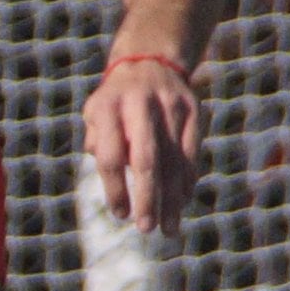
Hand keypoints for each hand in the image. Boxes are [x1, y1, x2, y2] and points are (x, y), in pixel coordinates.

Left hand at [80, 52, 201, 234]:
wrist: (150, 62)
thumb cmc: (115, 102)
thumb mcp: (95, 115)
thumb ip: (98, 145)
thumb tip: (114, 181)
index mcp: (108, 106)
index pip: (110, 156)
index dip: (115, 189)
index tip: (120, 215)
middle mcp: (140, 104)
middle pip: (146, 160)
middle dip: (147, 198)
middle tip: (146, 228)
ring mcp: (171, 106)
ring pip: (174, 160)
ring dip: (172, 199)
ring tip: (168, 228)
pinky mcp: (194, 110)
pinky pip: (191, 152)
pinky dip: (187, 181)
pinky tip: (181, 203)